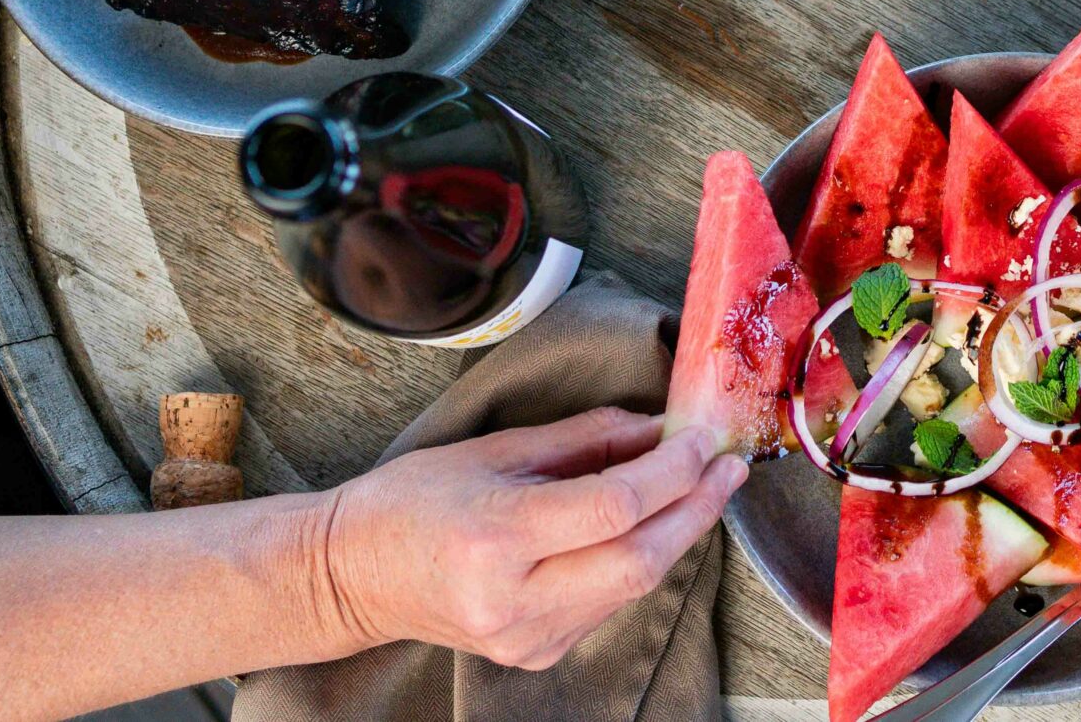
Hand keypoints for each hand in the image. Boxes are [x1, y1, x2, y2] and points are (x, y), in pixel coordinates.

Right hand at [316, 407, 745, 669]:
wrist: (353, 575)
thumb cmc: (412, 501)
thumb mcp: (493, 450)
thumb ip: (582, 439)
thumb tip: (656, 427)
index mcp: (496, 539)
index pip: (614, 507)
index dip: (672, 471)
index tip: (701, 438)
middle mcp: (514, 600)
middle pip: (639, 560)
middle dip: (695, 510)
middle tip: (726, 468)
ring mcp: (527, 638)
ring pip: (633, 587)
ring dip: (675, 534)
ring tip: (696, 487)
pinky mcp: (537, 653)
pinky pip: (608, 604)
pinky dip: (637, 560)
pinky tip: (647, 527)